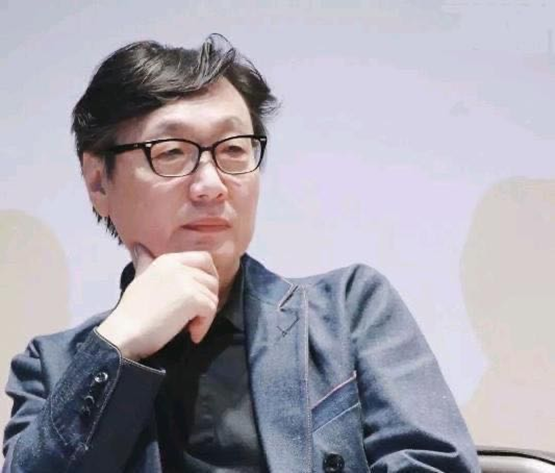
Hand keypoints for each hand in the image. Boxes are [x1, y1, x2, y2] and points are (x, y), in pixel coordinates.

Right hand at [97, 244, 218, 360]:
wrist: (125, 332)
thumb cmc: (132, 312)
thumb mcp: (140, 278)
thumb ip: (146, 263)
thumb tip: (139, 248)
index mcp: (168, 259)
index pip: (204, 259)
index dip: (209, 277)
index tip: (201, 296)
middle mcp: (178, 265)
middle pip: (212, 277)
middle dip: (210, 297)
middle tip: (197, 313)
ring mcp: (186, 280)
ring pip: (213, 296)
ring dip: (205, 316)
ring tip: (189, 327)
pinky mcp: (192, 298)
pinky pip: (211, 310)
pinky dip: (204, 325)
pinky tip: (192, 334)